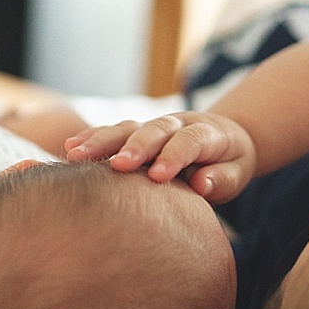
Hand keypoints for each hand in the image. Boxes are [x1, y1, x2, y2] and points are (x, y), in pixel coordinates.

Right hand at [64, 112, 254, 202]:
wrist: (223, 138)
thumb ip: (223, 178)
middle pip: (154, 130)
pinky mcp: (137, 132)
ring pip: (127, 127)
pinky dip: (92, 138)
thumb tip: (202, 184)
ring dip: (102, 140)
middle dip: (134, 146)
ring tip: (76, 155)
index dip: (174, 156)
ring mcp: (154, 126)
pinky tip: (70, 149)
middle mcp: (177, 124)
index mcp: (207, 134)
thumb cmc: (229, 163)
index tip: (158, 176)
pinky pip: (113, 132)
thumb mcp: (238, 171)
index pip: (189, 141)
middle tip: (117, 165)